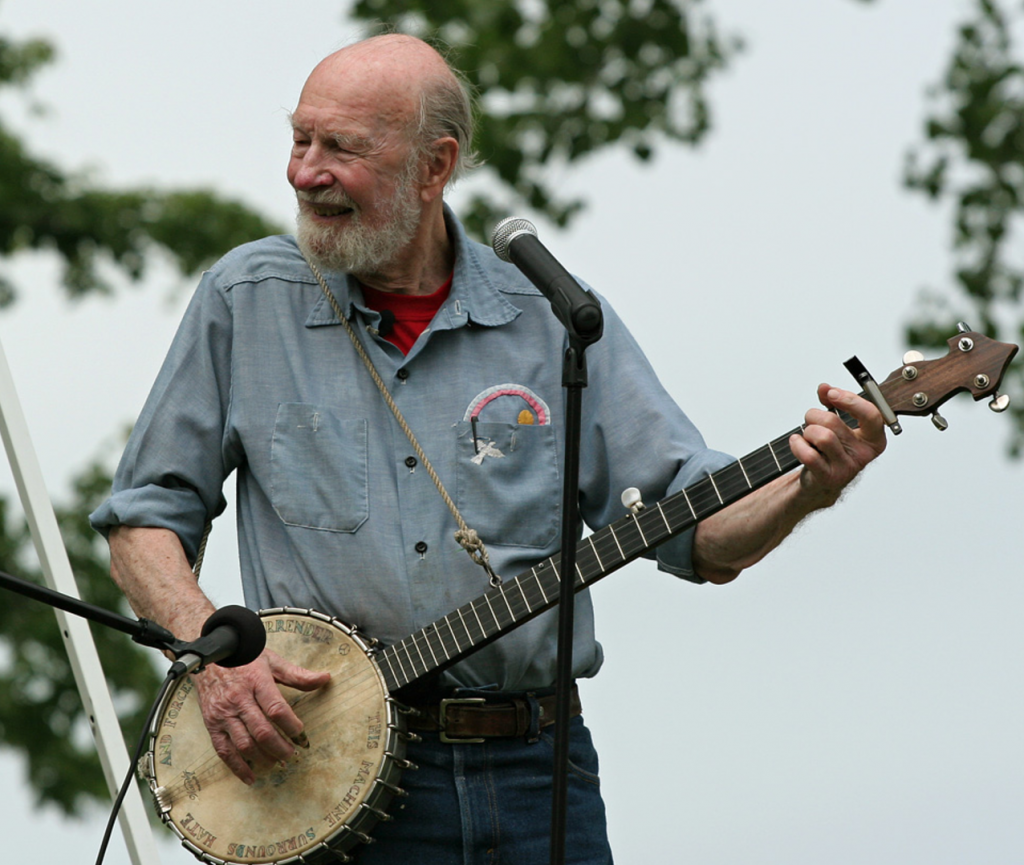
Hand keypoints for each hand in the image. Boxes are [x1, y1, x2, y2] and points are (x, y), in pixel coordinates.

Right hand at [191, 649, 330, 784]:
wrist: (210, 658)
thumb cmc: (244, 658)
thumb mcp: (272, 661)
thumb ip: (297, 674)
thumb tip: (325, 678)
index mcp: (256, 682)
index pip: (275, 708)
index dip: (290, 724)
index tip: (301, 733)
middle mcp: (238, 699)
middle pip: (261, 731)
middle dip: (279, 747)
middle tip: (293, 754)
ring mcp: (223, 714)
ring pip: (244, 744)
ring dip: (262, 758)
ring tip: (277, 763)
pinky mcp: (211, 725)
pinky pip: (224, 751)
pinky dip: (237, 767)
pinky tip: (251, 777)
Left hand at [789, 383, 886, 505]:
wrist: (822, 481)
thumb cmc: (832, 450)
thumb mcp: (837, 423)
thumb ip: (833, 402)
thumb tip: (825, 388)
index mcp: (873, 438)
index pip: (871, 415)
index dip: (850, 400)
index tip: (832, 394)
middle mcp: (863, 453)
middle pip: (834, 422)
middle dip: (814, 416)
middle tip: (812, 421)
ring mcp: (847, 467)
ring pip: (821, 437)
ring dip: (807, 431)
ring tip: (808, 437)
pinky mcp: (829, 477)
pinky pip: (809, 455)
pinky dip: (798, 445)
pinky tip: (798, 443)